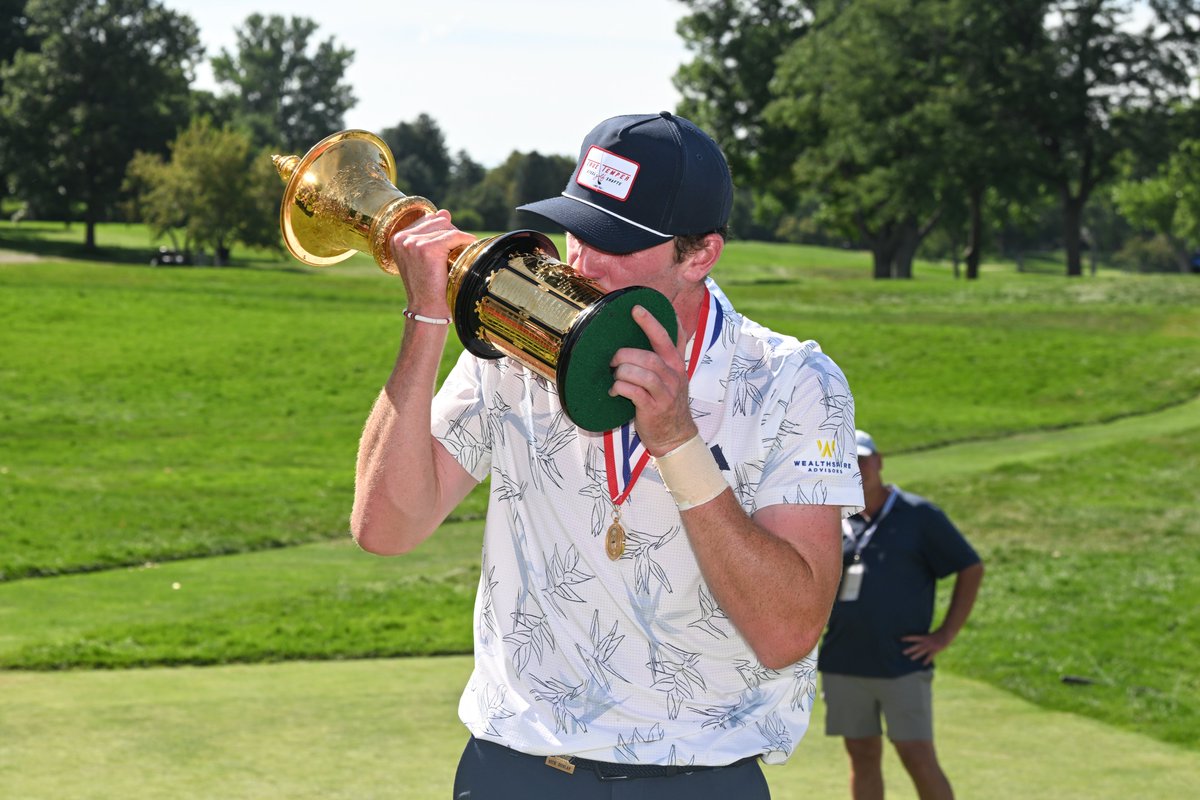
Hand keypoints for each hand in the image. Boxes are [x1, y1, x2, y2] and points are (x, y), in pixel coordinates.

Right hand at [389, 210, 474, 317]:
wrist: (427, 309)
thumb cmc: (429, 286)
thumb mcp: (426, 257)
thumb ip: (432, 233)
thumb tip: (445, 211)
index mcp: (397, 238)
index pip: (428, 220)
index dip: (443, 233)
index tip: (447, 251)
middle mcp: (401, 238)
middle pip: (438, 220)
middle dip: (451, 235)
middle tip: (453, 256)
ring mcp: (412, 242)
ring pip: (447, 226)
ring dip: (457, 240)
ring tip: (456, 257)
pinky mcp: (427, 248)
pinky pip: (454, 235)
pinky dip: (465, 241)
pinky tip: (468, 249)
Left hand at [610, 305, 696, 455]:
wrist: (676, 436)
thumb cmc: (666, 404)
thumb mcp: (670, 378)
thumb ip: (659, 360)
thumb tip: (634, 341)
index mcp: (677, 364)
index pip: (673, 336)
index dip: (656, 321)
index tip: (638, 308)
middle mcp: (674, 375)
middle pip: (651, 355)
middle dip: (626, 353)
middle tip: (613, 358)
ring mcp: (666, 393)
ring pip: (643, 372)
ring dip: (623, 372)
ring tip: (615, 376)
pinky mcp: (655, 408)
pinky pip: (635, 392)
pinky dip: (621, 388)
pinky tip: (615, 390)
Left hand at [900, 629, 952, 665]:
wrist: (946, 634)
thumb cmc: (939, 633)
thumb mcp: (931, 634)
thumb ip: (926, 638)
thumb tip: (921, 639)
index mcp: (924, 637)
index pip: (914, 637)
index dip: (908, 638)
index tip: (901, 639)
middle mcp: (926, 642)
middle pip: (916, 646)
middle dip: (910, 649)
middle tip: (903, 652)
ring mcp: (930, 647)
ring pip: (922, 652)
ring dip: (916, 655)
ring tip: (911, 658)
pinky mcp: (935, 650)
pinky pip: (930, 656)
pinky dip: (927, 660)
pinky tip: (923, 664)